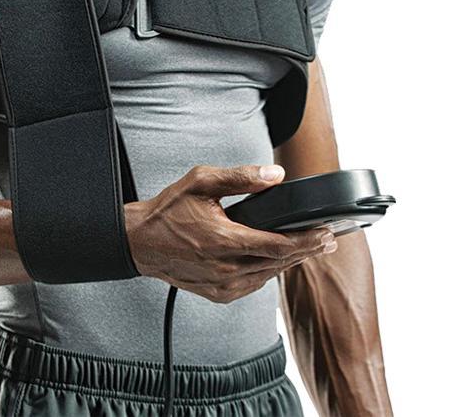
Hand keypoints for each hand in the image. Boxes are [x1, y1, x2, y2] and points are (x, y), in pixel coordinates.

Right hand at [124, 164, 336, 303]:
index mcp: (224, 241)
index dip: (306, 241)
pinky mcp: (218, 294)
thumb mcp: (202, 182)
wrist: (140, 242)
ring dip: (289, 262)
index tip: (326, 234)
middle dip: (306, 250)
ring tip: (308, 248)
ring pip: (267, 277)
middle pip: (278, 263)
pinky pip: (253, 285)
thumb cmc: (168, 211)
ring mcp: (222, 285)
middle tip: (328, 240)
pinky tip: (275, 260)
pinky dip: (267, 272)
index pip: (277, 245)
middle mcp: (225, 268)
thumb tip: (275, 175)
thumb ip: (241, 178)